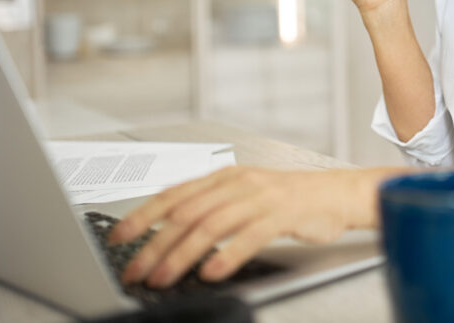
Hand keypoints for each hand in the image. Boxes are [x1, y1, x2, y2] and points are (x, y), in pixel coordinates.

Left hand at [107, 166, 363, 287]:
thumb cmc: (289, 200)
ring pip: (211, 225)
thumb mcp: (244, 196)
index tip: (117, 237)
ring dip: (181, 255)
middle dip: (154, 245)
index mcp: (224, 176)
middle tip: (135, 270)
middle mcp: (238, 183)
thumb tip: (166, 237)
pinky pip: (249, 236)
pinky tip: (212, 273)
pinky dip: (227, 256)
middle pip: (186, 213)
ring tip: (163, 277)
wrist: (336, 194)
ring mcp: (260, 197)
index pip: (174, 194)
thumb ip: (210, 209)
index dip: (142, 216)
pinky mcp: (282, 214)